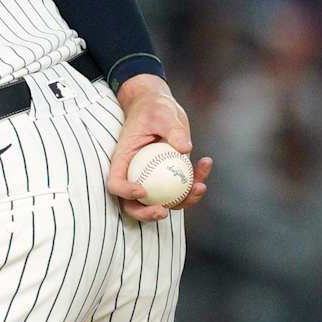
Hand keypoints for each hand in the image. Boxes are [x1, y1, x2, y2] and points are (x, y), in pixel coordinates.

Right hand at [105, 74, 213, 222]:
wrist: (162, 107)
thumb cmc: (154, 108)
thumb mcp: (162, 113)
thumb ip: (172, 129)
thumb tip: (185, 148)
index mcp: (123, 159)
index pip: (116, 182)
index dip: (125, 192)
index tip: (143, 191)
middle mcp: (135, 173)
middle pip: (133, 203)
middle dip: (146, 214)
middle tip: (163, 211)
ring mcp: (152, 179)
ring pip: (161, 201)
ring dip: (181, 202)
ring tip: (200, 187)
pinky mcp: (169, 177)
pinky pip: (181, 189)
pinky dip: (195, 183)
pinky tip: (206, 162)